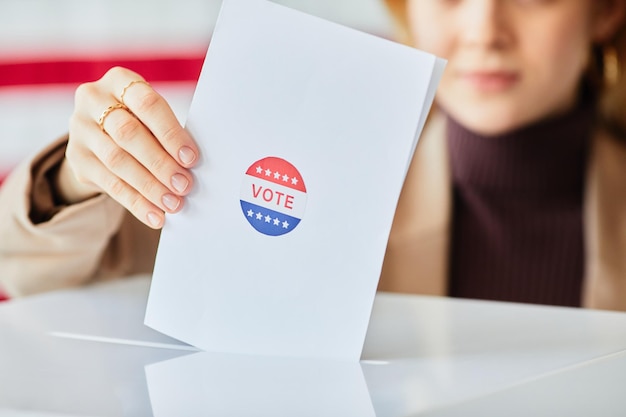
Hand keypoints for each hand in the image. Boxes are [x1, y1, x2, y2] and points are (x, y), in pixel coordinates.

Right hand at [55, 66, 197, 228]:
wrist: (101, 133)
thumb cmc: (142, 121)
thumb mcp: (152, 116)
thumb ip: (168, 132)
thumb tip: (193, 166)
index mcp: (120, 80)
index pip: (147, 104)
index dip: (170, 133)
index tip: (191, 158)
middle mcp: (93, 99)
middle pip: (128, 134)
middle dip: (160, 163)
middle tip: (184, 186)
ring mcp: (80, 128)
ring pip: (117, 161)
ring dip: (149, 187)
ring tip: (173, 204)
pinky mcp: (76, 158)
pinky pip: (109, 184)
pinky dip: (136, 202)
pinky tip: (155, 215)